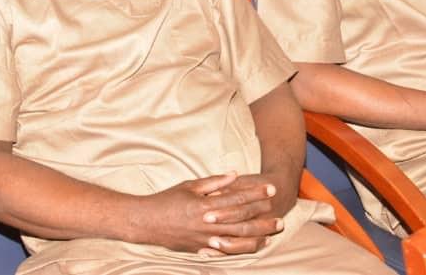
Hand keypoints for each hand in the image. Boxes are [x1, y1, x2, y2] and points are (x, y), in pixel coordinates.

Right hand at [135, 172, 282, 256]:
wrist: (146, 222)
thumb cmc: (167, 200)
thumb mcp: (189, 185)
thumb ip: (214, 182)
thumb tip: (234, 175)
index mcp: (205, 204)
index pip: (237, 198)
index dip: (256, 194)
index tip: (271, 190)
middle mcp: (208, 223)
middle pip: (242, 222)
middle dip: (262, 219)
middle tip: (279, 218)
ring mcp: (204, 238)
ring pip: (237, 240)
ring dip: (256, 237)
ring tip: (271, 234)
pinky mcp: (200, 249)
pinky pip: (225, 251)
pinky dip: (241, 249)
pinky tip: (252, 246)